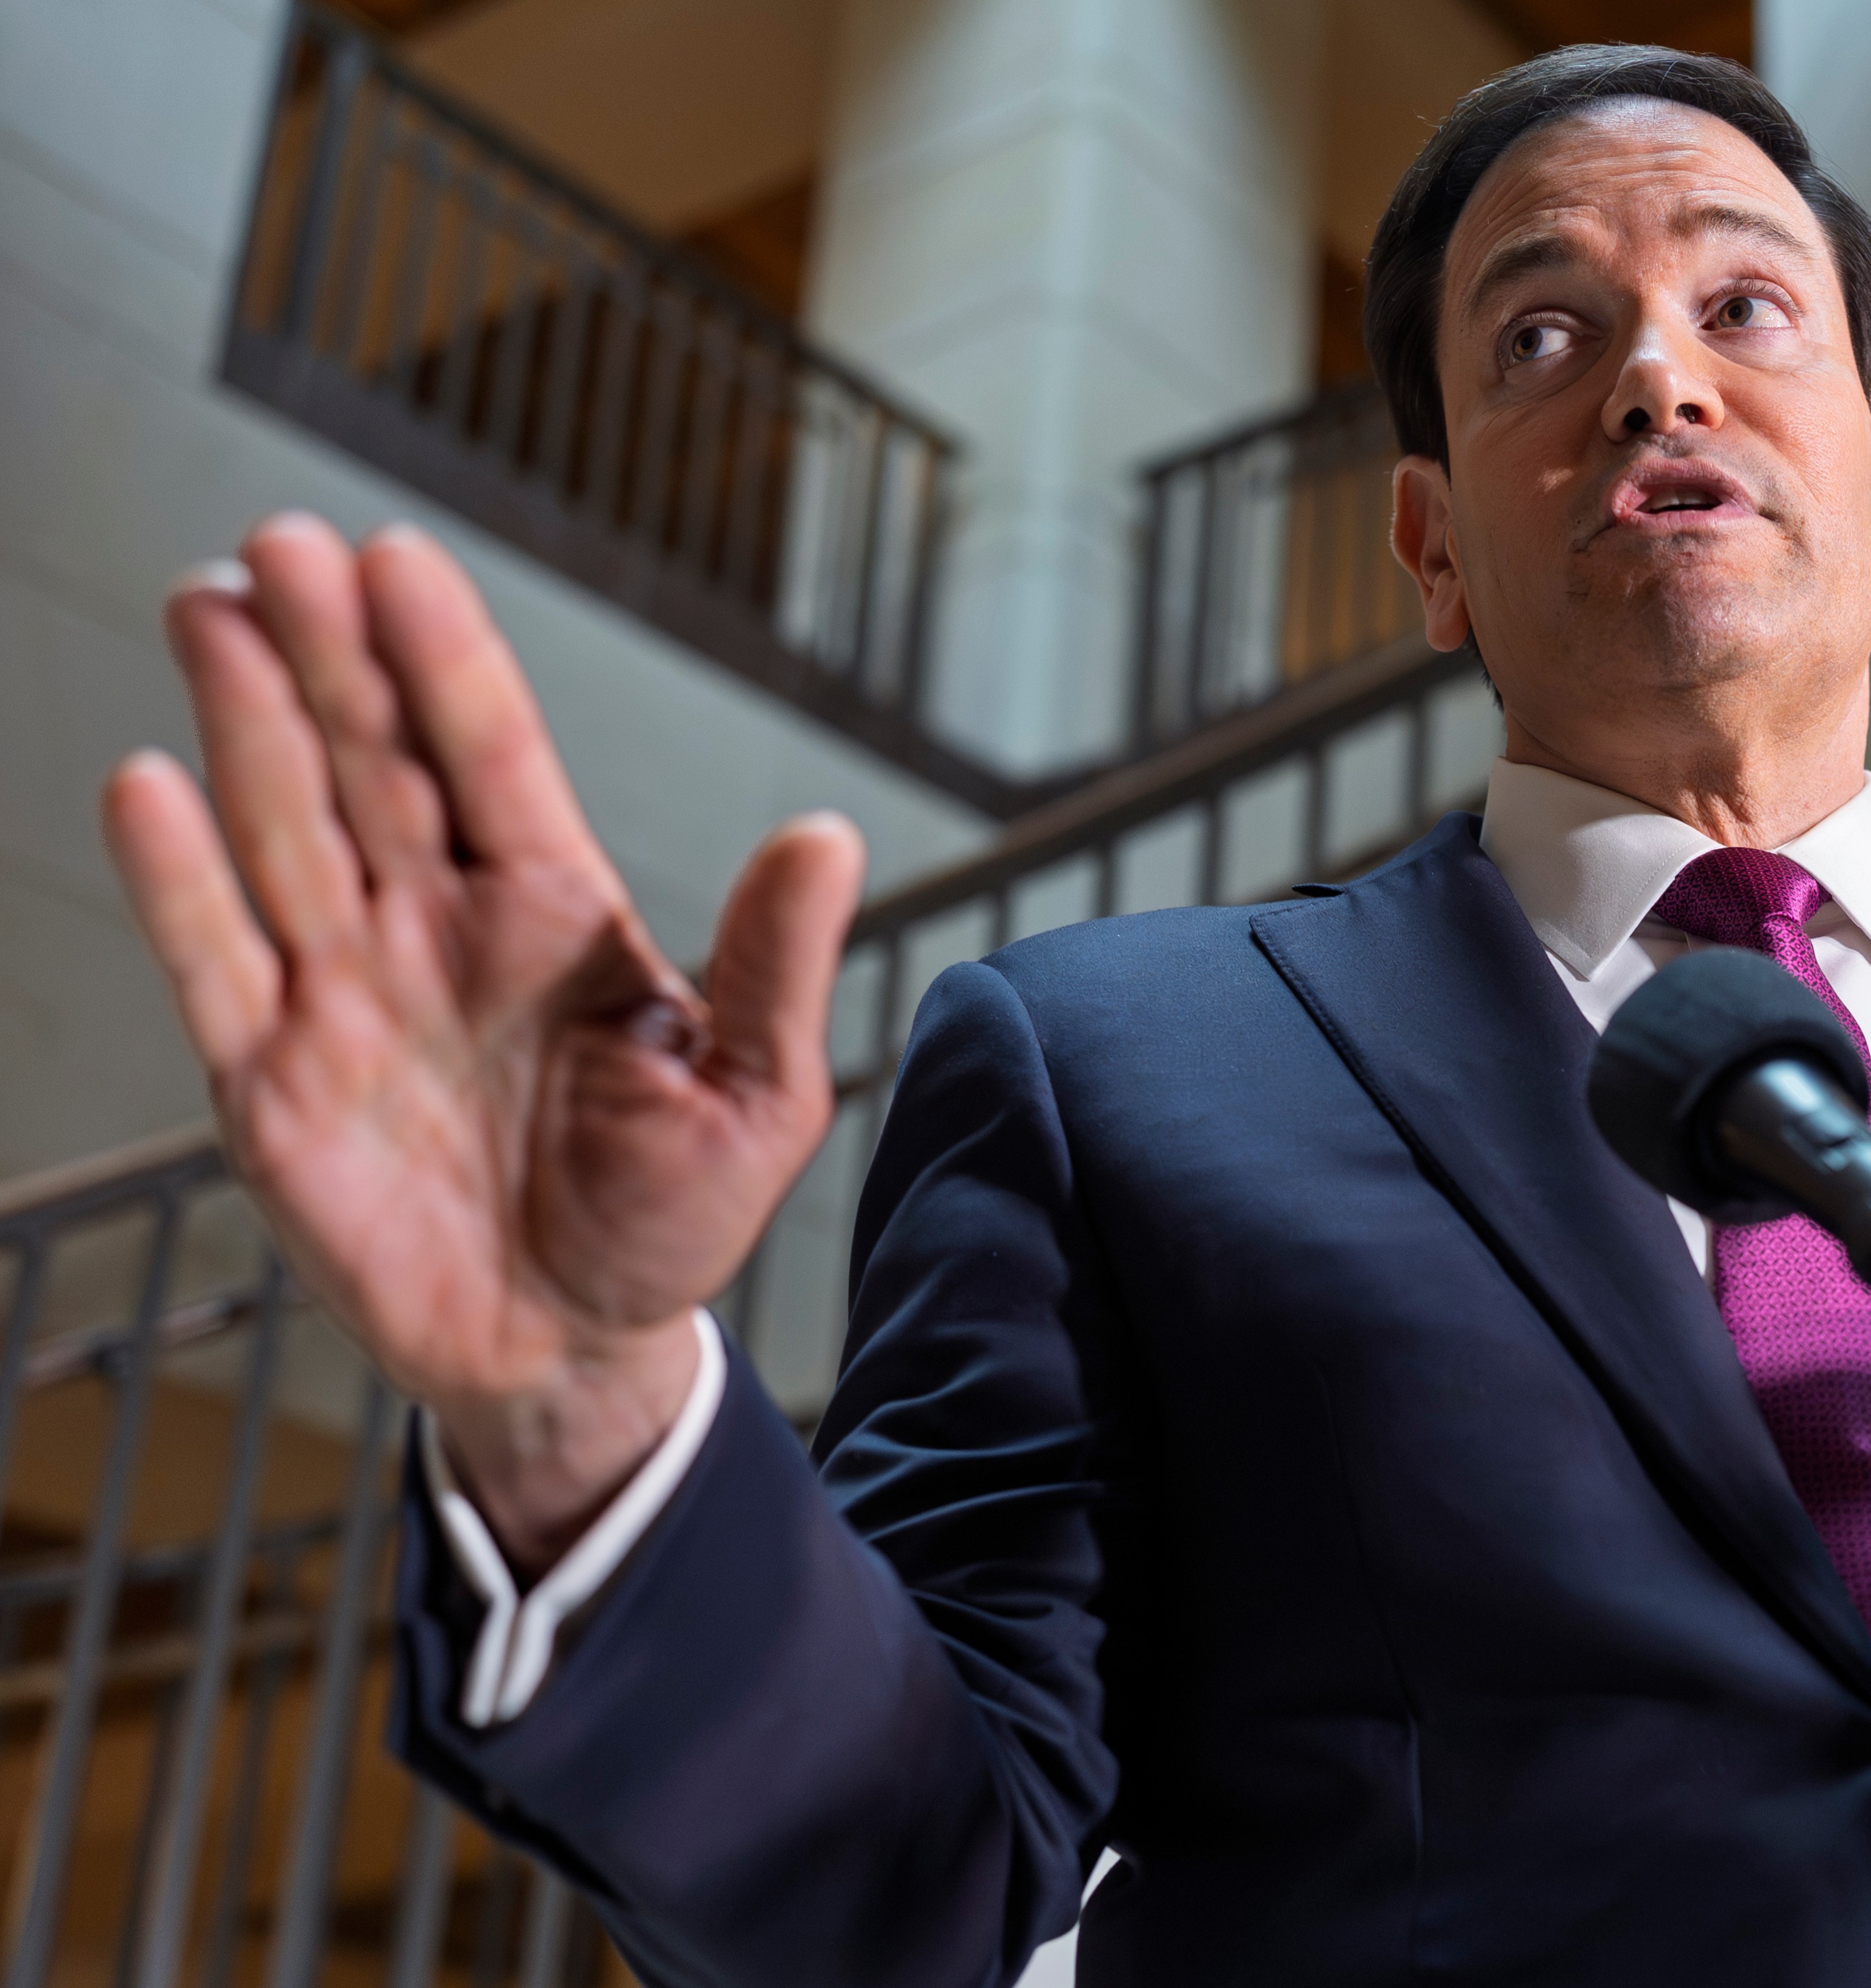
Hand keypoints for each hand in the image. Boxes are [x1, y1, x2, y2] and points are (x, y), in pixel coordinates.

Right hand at [103, 515, 864, 1567]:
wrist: (576, 1349)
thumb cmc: (670, 1217)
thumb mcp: (759, 1097)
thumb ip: (776, 963)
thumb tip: (829, 835)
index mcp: (555, 910)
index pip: (491, 752)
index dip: (443, 656)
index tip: (398, 556)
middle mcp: (438, 926)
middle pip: (372, 761)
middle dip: (326, 651)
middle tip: (281, 543)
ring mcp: (346, 993)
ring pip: (285, 827)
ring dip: (244, 720)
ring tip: (206, 605)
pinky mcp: (271, 1080)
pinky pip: (216, 962)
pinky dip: (179, 878)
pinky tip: (150, 784)